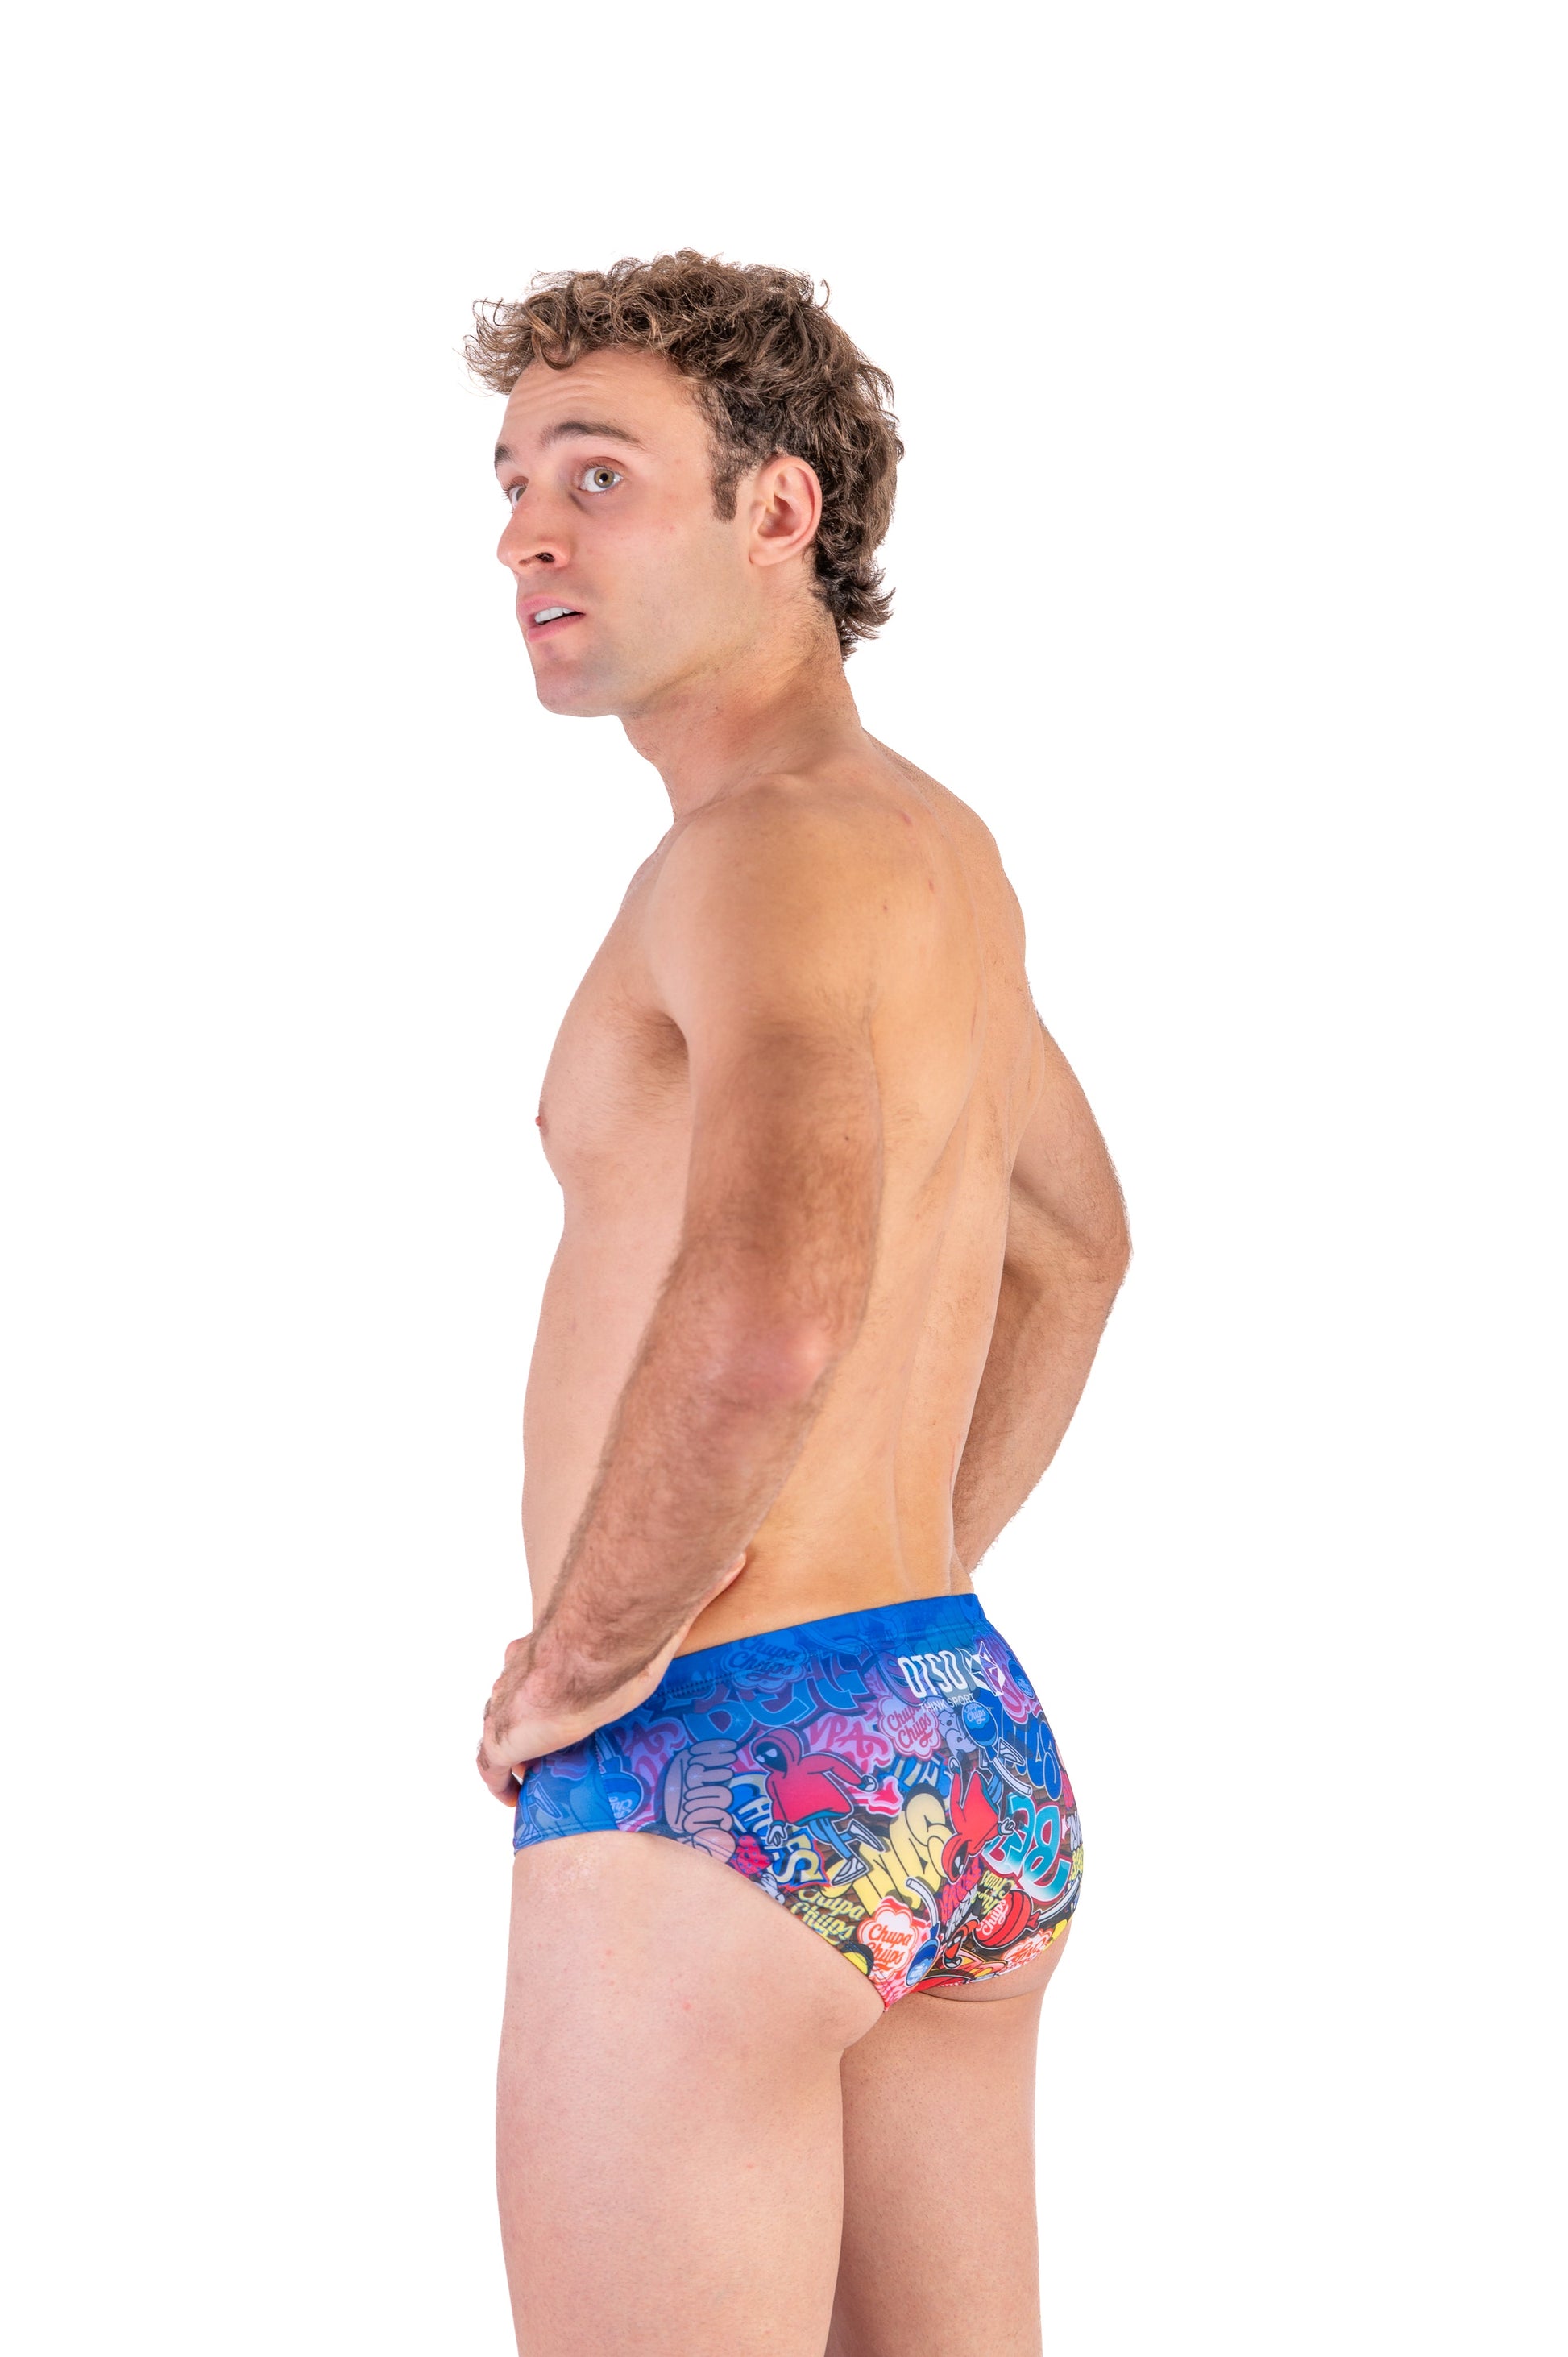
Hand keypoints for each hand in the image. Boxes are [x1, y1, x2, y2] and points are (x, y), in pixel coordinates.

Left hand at [476, 1554, 746, 1803]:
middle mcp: (514, 1677)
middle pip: (511, 1701)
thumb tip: (740, 1561)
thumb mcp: (659, 1622)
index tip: (559, 1706)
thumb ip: (697, 1593)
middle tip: (555, 1748)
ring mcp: (503, 1710)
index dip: (540, 1685)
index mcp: (541, 1648)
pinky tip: (519, 1798)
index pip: (529, 1663)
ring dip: (517, 1753)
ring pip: (500, 1733)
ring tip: (543, 1773)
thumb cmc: (618, 1643)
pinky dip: (500, 1786)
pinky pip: (490, 1772)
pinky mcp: (499, 1742)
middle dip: (527, 1724)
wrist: (583, 1660)